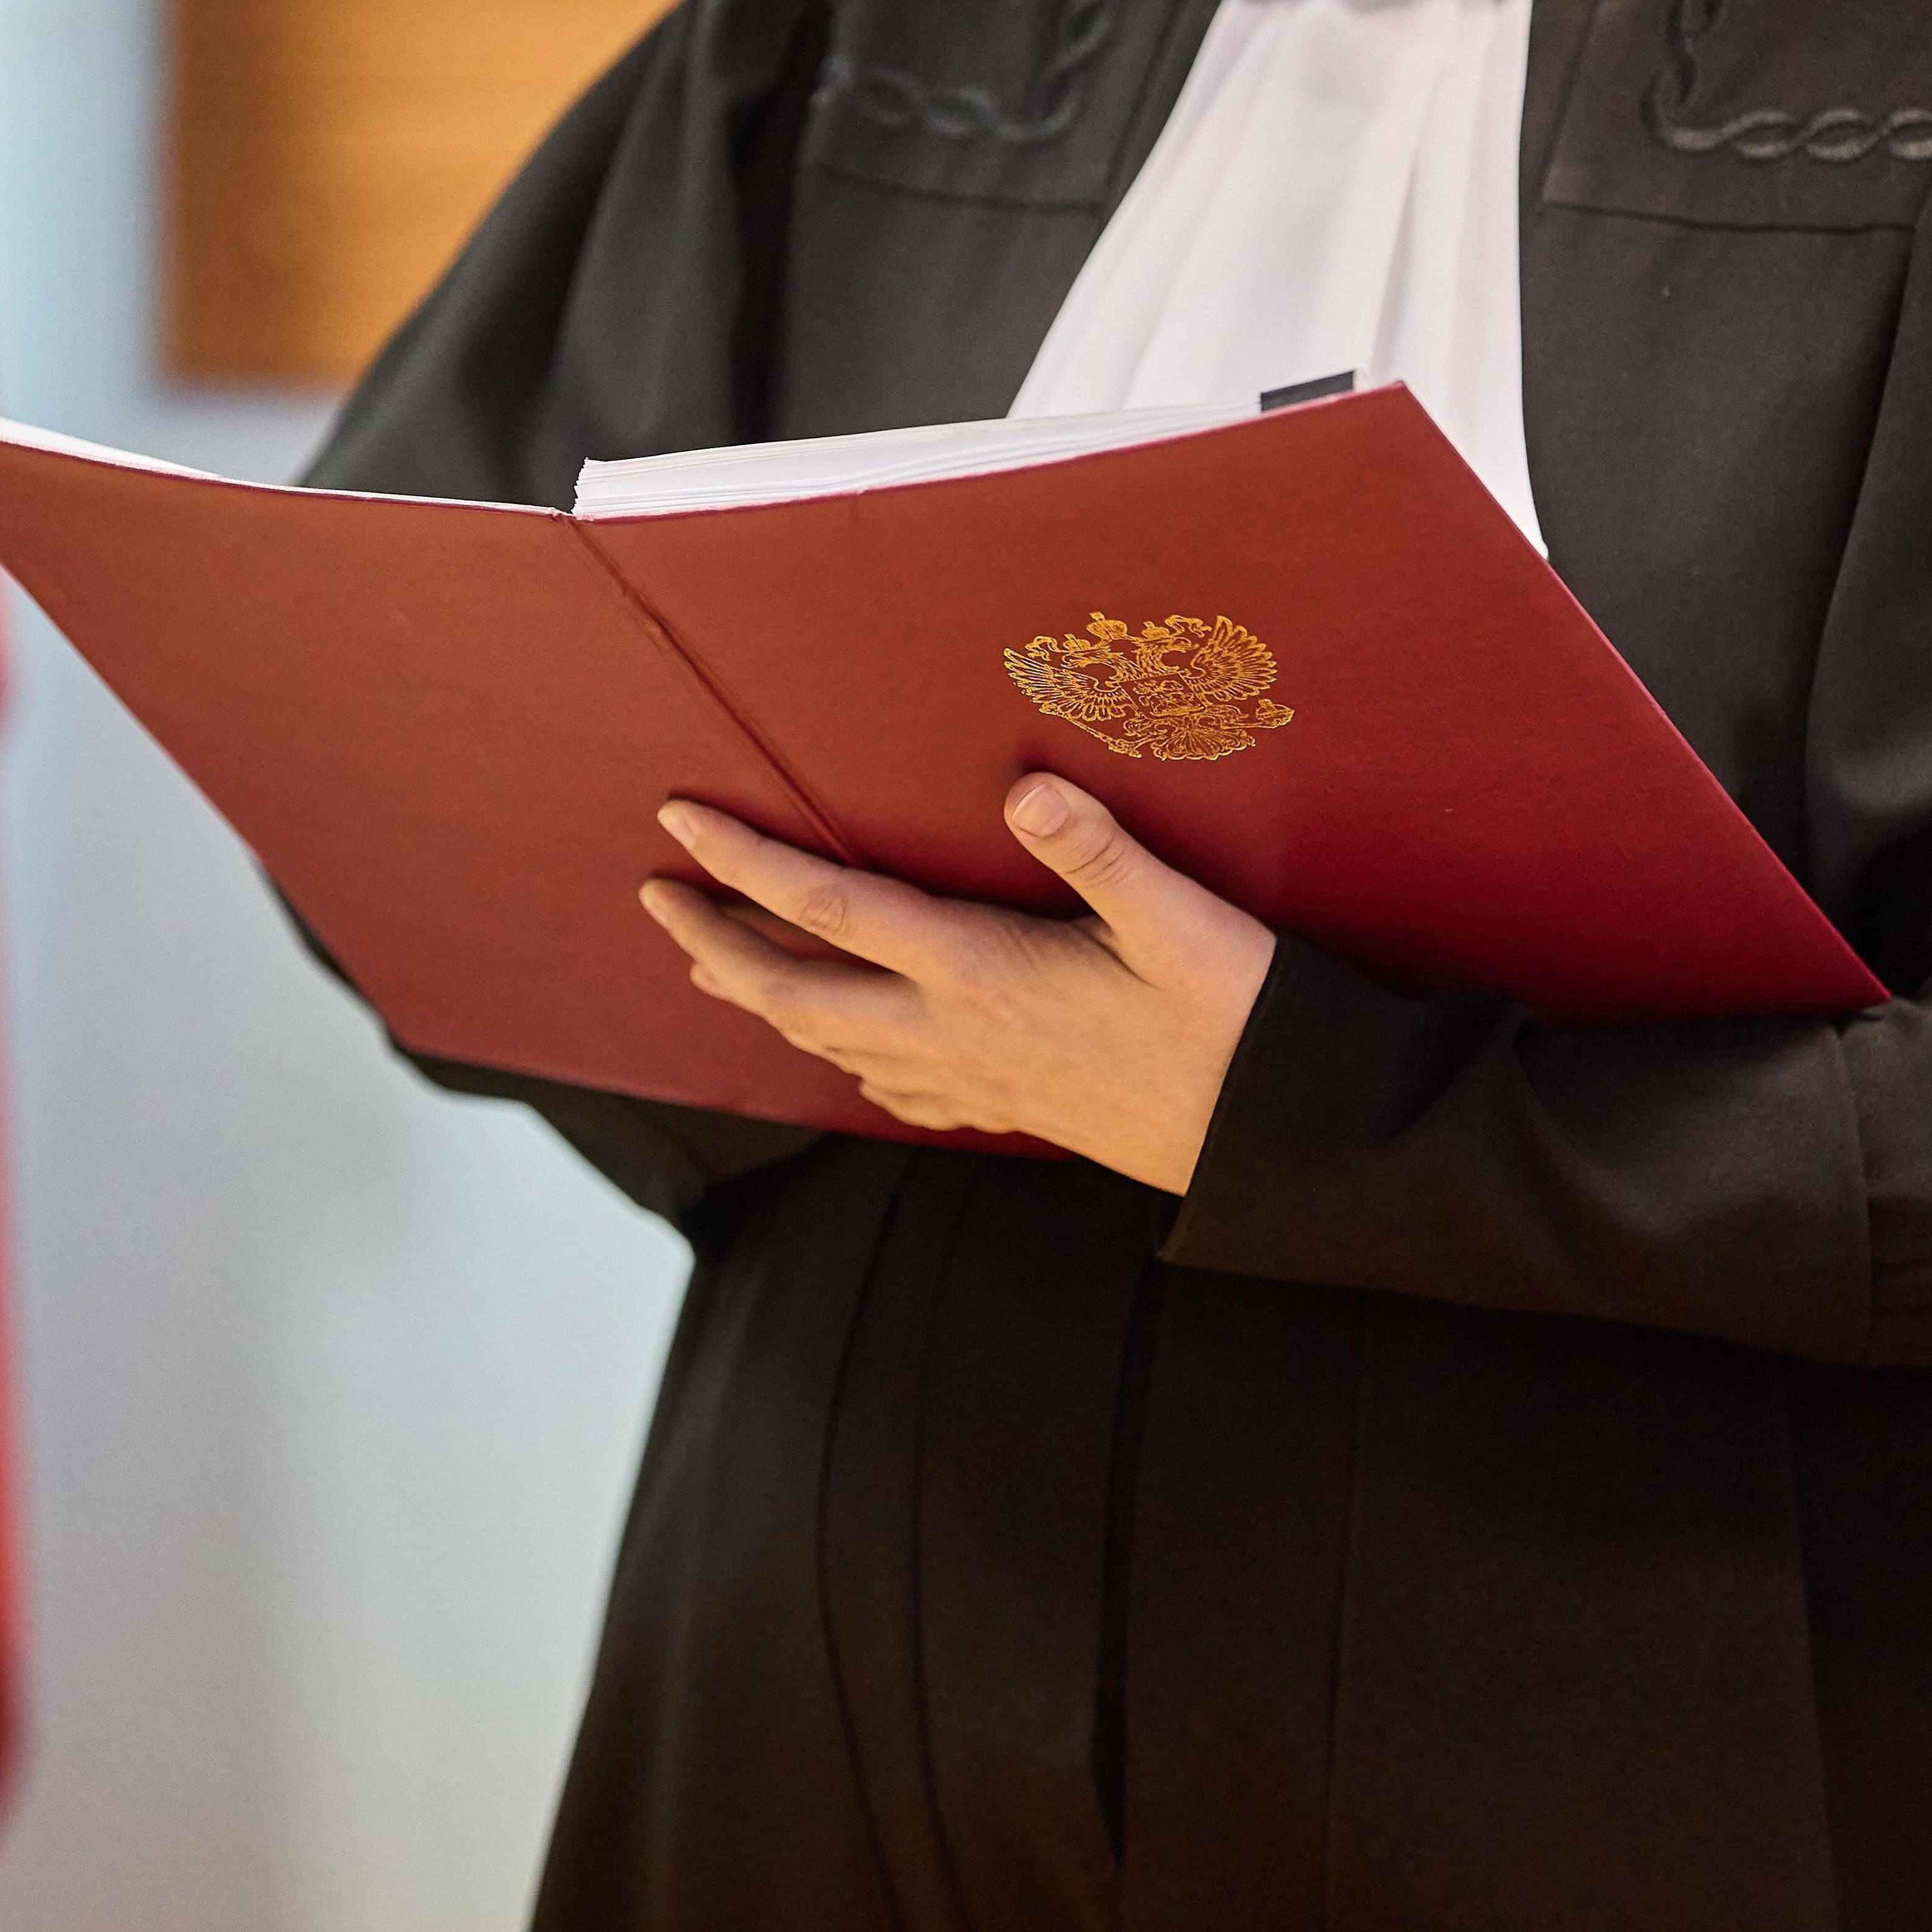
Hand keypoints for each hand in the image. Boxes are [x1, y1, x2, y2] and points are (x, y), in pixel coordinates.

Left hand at [637, 775, 1275, 1192]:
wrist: (1276, 1144)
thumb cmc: (1238, 1023)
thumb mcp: (1183, 922)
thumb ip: (1099, 851)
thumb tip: (1028, 788)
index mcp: (978, 971)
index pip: (828, 907)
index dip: (743, 864)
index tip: (678, 827)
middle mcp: (952, 1031)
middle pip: (791, 992)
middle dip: (712, 944)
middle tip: (655, 898)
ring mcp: (971, 1079)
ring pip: (828, 1042)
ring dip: (761, 997)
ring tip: (710, 966)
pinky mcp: (1003, 1108)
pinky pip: (890, 1088)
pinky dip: (842, 1059)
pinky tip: (842, 1052)